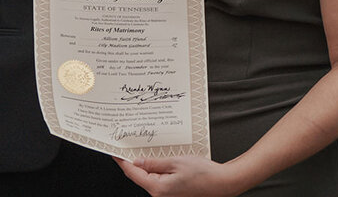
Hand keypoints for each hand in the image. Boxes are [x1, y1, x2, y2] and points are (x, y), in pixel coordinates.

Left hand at [114, 155, 241, 196]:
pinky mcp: (173, 192)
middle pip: (140, 176)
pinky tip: (158, 158)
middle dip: (133, 161)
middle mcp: (160, 194)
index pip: (133, 173)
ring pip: (149, 177)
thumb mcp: (176, 162)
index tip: (114, 151)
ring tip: (142, 148)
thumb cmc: (204, 174)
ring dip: (146, 164)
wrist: (223, 183)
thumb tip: (137, 162)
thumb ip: (154, 163)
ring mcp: (167, 194)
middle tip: (127, 145)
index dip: (122, 161)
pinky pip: (159, 179)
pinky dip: (156, 168)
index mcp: (158, 188)